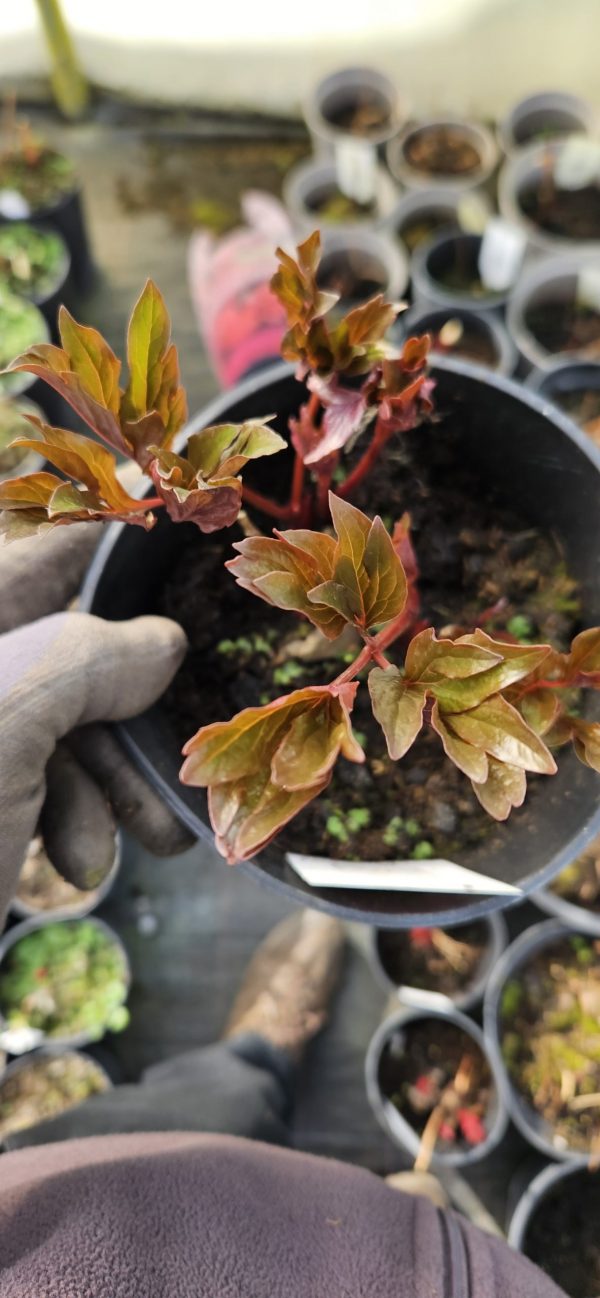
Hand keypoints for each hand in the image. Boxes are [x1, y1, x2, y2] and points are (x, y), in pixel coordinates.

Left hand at [0, 521, 192, 924]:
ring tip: (158, 832)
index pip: (43, 551)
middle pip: (68, 646)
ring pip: (66, 726)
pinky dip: (79, 823)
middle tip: (186, 734)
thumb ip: (87, 655)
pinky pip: (44, 787)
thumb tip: (162, 640)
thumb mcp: (2, 717)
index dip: (117, 548)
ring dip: (118, 780)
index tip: (193, 559)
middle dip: (132, 704)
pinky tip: (86, 865)